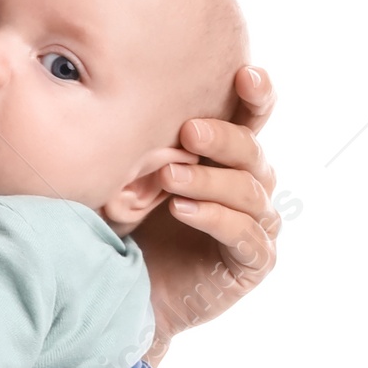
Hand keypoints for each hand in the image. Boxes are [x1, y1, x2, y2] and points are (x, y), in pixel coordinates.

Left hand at [135, 64, 279, 359]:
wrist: (127, 293)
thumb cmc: (127, 226)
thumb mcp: (130, 178)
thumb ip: (142, 144)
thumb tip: (111, 95)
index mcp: (226, 158)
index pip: (252, 120)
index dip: (257, 96)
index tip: (245, 73)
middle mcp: (249, 186)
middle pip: (251, 153)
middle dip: (223, 139)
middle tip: (189, 132)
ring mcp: (256, 224)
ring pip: (248, 192)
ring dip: (208, 181)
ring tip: (170, 178)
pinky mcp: (253, 261)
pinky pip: (244, 235)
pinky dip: (214, 219)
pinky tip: (182, 210)